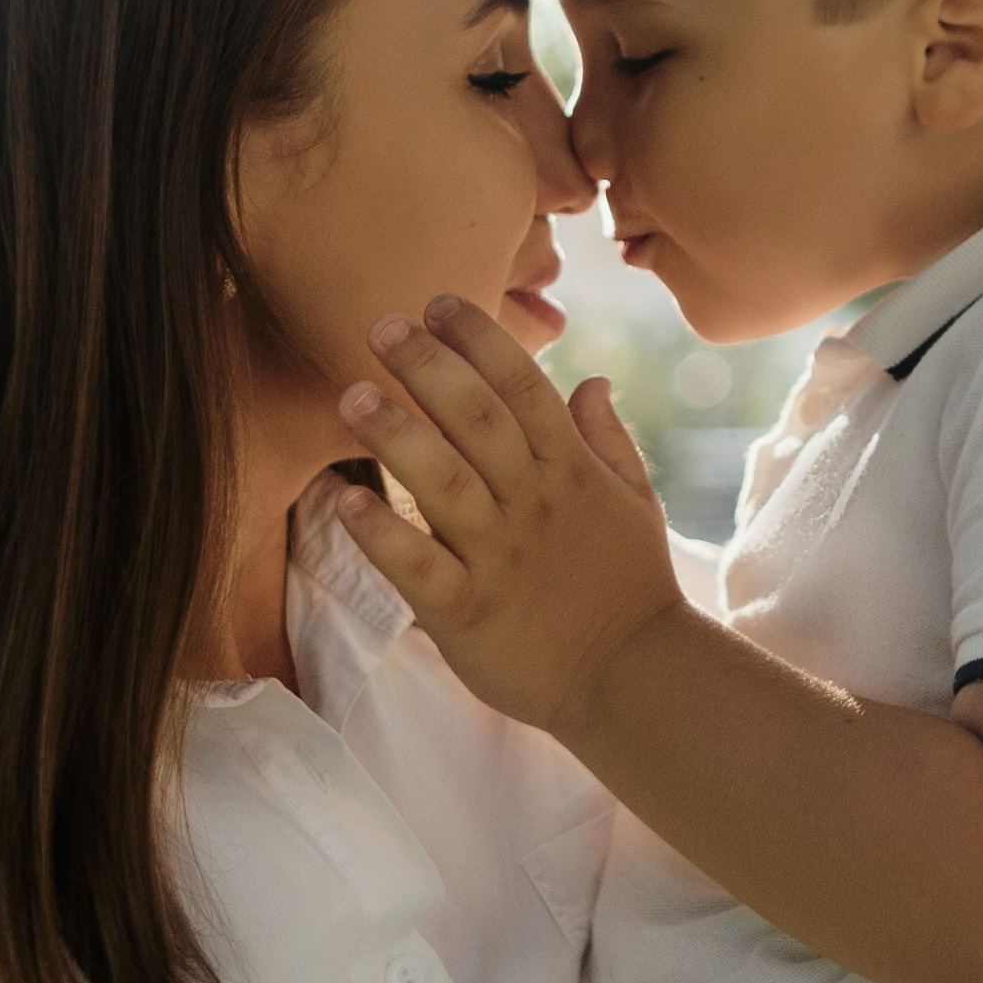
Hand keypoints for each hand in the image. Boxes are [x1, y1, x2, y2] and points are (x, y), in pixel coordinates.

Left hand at [333, 297, 682, 729]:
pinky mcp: (468, 614)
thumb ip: (608, 439)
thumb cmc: (629, 588)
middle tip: (381, 324)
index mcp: (570, 472)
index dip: (482, 339)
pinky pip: (419, 568)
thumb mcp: (634, 503)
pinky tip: (348, 501)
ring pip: (442, 483)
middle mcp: (533, 504)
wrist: (633, 681)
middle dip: (428, 366)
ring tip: (350, 395)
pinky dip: (382, 536)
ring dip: (395, 435)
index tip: (439, 302)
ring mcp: (501, 558)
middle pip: (477, 419)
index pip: (525, 386)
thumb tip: (591, 380)